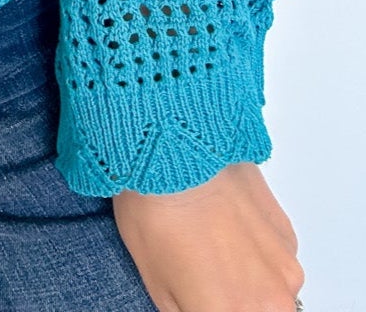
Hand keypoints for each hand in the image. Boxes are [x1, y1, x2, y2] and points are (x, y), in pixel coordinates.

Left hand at [112, 160, 303, 310]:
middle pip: (253, 311)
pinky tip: (226, 230)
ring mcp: (286, 269)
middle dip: (229, 303)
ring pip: (270, 295)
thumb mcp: (157, 285)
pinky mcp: (289, 238)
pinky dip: (256, 257)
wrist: (176, 150)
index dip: (204, 305)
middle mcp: (271, 302)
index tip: (196, 296)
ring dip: (247, 285)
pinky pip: (276, 264)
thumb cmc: (157, 212)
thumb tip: (197, 310)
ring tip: (211, 250)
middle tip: (202, 279)